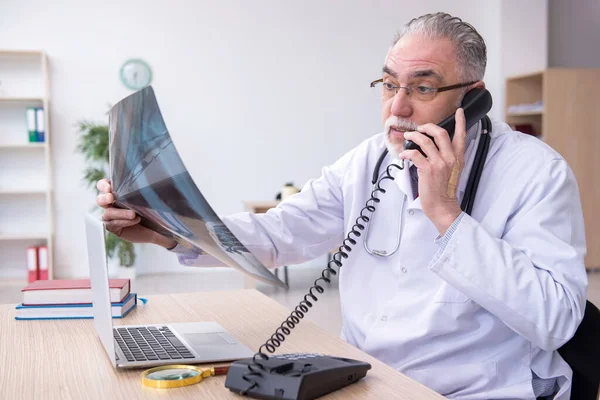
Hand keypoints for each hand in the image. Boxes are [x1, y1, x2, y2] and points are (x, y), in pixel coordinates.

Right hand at [96, 179, 176, 248]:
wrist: (158, 227)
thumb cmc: (153, 209)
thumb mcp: (148, 198)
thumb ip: (142, 190)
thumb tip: (149, 177)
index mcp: (117, 192)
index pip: (103, 185)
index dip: (103, 185)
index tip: (109, 187)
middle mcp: (111, 204)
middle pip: (100, 199)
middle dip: (104, 198)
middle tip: (111, 198)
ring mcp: (111, 216)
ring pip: (107, 213)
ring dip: (120, 213)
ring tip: (133, 214)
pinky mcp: (114, 227)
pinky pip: (112, 224)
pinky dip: (124, 221)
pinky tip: (135, 220)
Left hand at [399, 108, 465, 234]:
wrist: (442, 206)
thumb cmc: (444, 189)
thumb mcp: (452, 170)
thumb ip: (448, 157)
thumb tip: (435, 146)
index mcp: (458, 157)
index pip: (462, 135)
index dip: (460, 121)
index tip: (459, 111)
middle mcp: (450, 158)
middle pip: (440, 133)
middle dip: (427, 127)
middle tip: (419, 128)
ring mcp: (439, 163)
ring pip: (425, 141)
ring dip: (413, 137)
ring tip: (408, 137)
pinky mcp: (427, 170)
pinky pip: (414, 154)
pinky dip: (406, 153)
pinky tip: (403, 155)